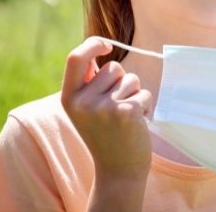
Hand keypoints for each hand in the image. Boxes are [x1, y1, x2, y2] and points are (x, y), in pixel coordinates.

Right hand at [61, 37, 152, 180]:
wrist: (118, 171)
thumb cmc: (105, 134)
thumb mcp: (86, 109)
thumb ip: (88, 81)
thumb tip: (96, 47)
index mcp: (69, 98)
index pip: (75, 58)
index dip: (93, 44)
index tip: (107, 46)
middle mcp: (83, 102)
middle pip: (113, 67)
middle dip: (122, 81)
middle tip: (117, 107)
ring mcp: (104, 107)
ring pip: (131, 79)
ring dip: (134, 94)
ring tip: (126, 117)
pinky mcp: (126, 112)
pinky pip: (145, 93)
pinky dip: (146, 106)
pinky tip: (137, 124)